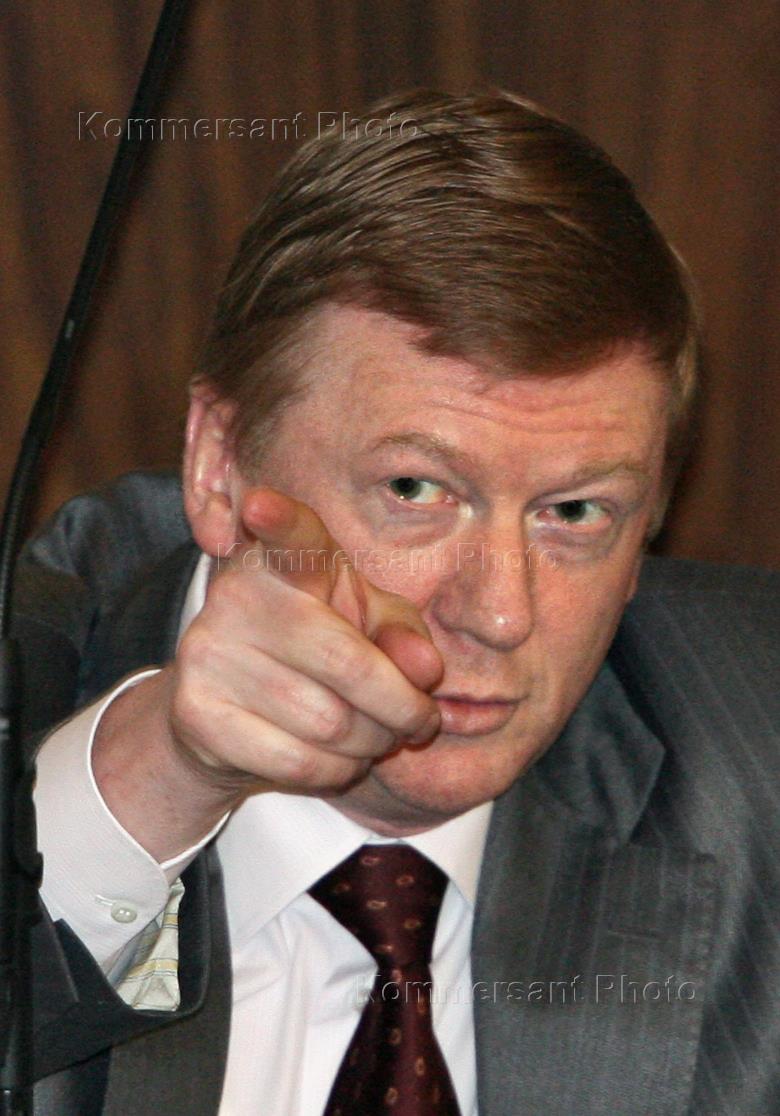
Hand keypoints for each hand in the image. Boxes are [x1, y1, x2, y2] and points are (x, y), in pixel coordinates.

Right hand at [171, 486, 442, 793]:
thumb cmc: (316, 653)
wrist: (225, 714)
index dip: (278, 520)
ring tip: (374, 738)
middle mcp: (238, 596)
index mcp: (285, 561)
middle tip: (418, 720)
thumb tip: (425, 668)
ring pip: (330, 723)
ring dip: (373, 743)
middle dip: (402, 707)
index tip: (259, 504)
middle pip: (349, 664)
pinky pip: (297, 761)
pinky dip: (336, 772)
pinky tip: (336, 759)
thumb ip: (403, 635)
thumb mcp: (367, 627)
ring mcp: (208, 653)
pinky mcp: (196, 712)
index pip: (289, 534)